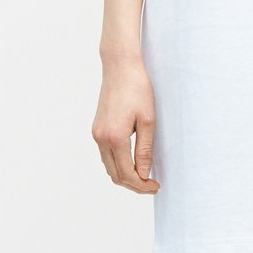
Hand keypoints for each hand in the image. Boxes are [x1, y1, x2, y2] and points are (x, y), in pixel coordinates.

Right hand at [92, 56, 160, 193]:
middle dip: (133, 184)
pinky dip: (118, 164)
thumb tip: (144, 174)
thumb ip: (145, 149)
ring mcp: (97, 134)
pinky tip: (132, 161)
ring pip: (109, 167)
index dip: (142, 185)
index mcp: (114, 138)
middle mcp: (101, 139)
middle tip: (151, 184)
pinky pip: (106, 155)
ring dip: (125, 175)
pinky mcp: (97, 129)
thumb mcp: (148, 119)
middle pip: (115, 175)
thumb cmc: (137, 88)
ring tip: (144, 175)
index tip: (156, 186)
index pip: (127, 174)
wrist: (120, 66)